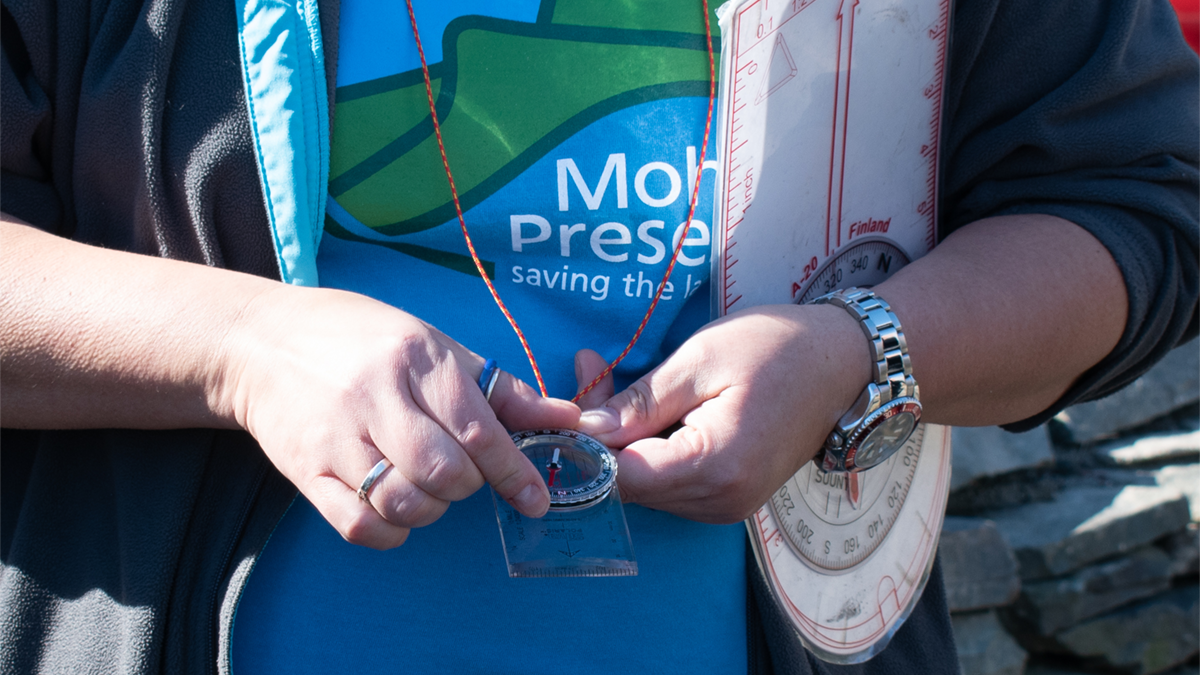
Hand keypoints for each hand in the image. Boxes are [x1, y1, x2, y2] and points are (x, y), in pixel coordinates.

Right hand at [222, 285, 579, 548]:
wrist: (261, 341)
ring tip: (429, 487)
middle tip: (463, 474)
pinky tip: (397, 509)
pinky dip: (390, 530)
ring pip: (405, 502)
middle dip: (468, 486)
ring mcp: (335, 437)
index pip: (477, 429)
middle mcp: (375, 396)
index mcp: (415, 358)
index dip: (514, 472)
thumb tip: (570, 417)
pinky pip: (358, 524)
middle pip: (444, 472)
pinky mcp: (304, 470)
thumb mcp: (435, 346)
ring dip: (432, 509)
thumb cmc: (362, 340)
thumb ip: (501, 390)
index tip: (536, 499)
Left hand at [574, 304, 868, 523]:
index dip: (583, 444)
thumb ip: (640, 402)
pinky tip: (640, 405)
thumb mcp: (700, 361)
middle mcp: (719, 502)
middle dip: (598, 433)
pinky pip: (670, 481)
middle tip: (586, 367)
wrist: (846, 363)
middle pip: (629, 483)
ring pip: (645, 484)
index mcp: (714, 467)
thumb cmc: (778, 349)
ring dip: (620, 437)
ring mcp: (726, 507)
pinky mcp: (728, 498)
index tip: (560, 403)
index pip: (621, 476)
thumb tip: (584, 430)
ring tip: (605, 376)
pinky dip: (647, 446)